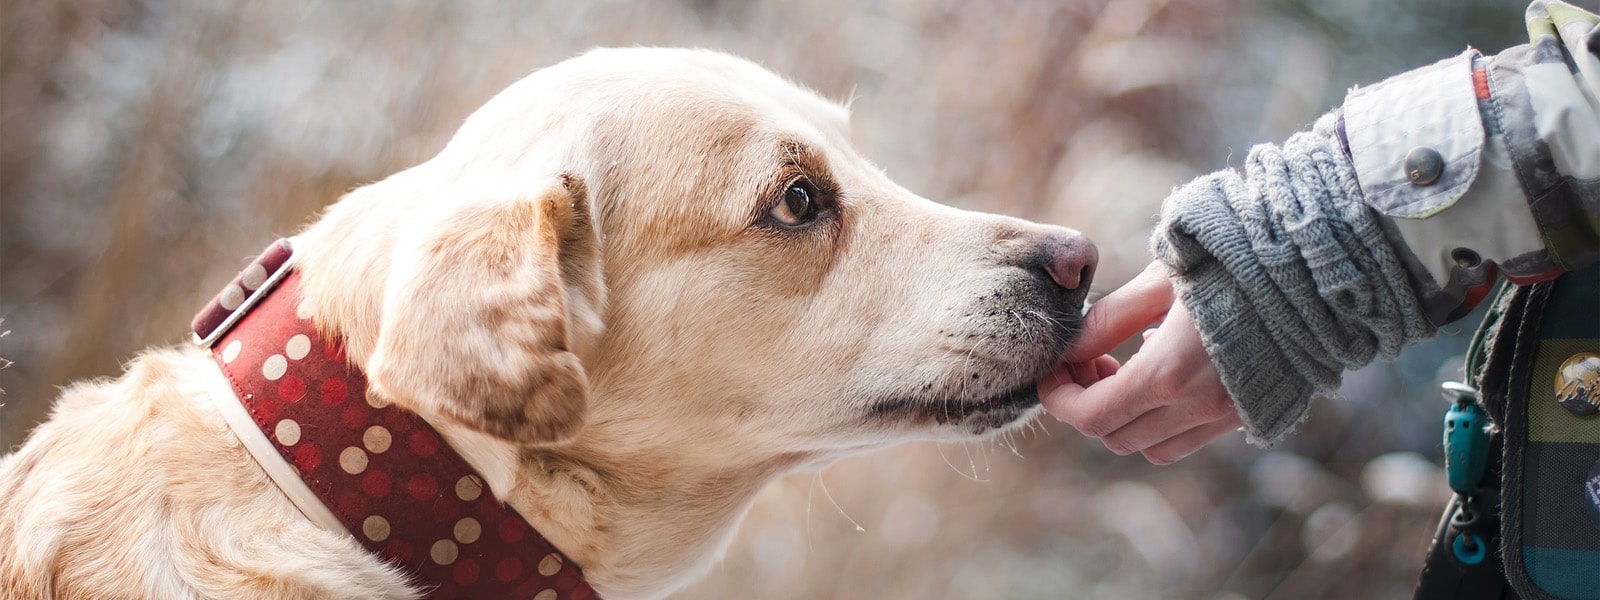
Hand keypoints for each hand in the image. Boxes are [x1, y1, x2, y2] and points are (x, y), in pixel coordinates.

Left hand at [1038, 262, 1240, 463]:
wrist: (1318, 267)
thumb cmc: (1234, 259)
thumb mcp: (1160, 280)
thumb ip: (1109, 319)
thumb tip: (1069, 348)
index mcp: (1169, 373)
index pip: (1091, 415)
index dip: (1059, 398)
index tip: (1051, 370)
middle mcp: (1199, 407)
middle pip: (1115, 437)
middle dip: (1087, 404)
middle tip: (1087, 360)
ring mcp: (1228, 416)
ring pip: (1152, 447)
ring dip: (1125, 417)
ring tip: (1122, 366)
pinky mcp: (1250, 413)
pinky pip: (1189, 437)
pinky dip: (1162, 419)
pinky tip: (1165, 370)